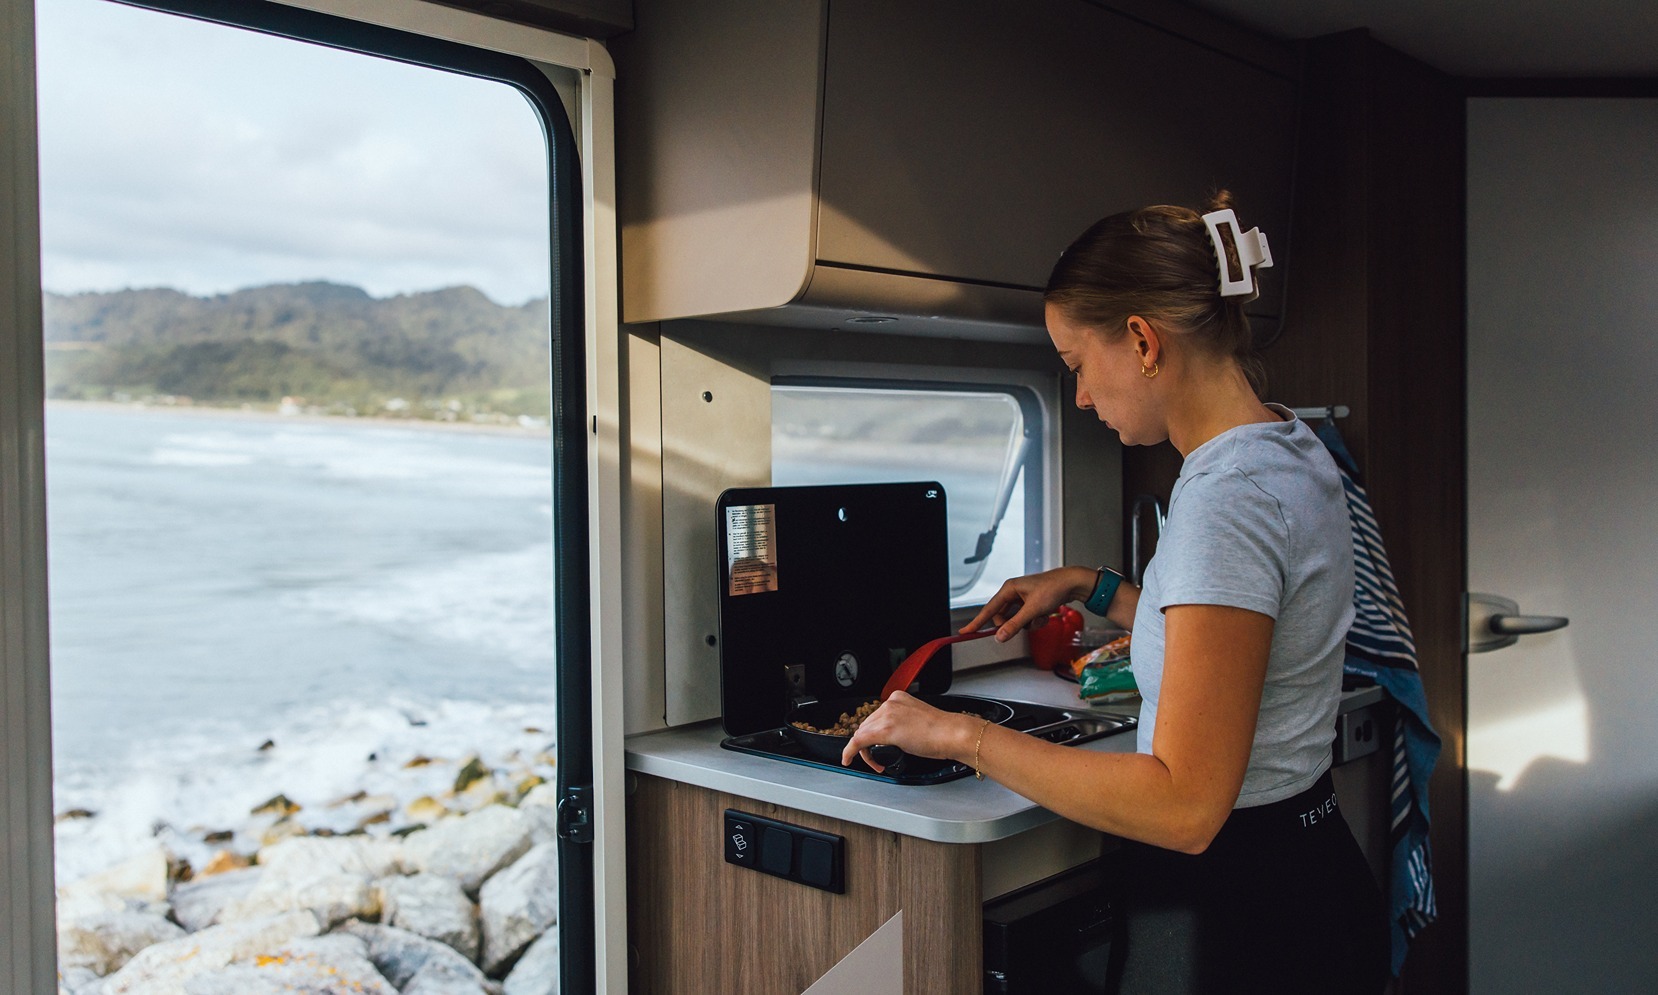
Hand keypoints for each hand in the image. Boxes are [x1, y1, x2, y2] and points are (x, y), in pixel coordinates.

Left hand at [840, 691, 978, 772]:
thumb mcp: (917, 720)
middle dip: (868, 745)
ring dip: (865, 752)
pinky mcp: (885, 730)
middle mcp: (890, 703)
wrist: (952, 734)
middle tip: (878, 760)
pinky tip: (848, 759)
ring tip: (878, 763)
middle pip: (867, 725)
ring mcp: (887, 715)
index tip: (875, 746)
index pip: (875, 717)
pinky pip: (858, 741)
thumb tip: (895, 737)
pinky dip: (850, 751)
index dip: (873, 736)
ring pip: (862, 734)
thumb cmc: (943, 732)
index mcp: (898, 698)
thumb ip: (903, 723)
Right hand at [960, 565, 1096, 640]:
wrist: (1072, 583)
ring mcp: (1022, 598)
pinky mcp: (1031, 603)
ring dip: (1028, 623)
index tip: (965, 631)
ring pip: (1016, 619)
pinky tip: (1045, 614)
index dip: (977, 622)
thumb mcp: (1032, 610)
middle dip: (1013, 625)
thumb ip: (1015, 624)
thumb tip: (1000, 637)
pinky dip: (1035, 620)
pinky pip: (1027, 618)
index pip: (988, 609)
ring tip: (1040, 616)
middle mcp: (1013, 592)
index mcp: (1009, 589)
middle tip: (1024, 625)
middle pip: (1003, 617)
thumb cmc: (1052, 589)